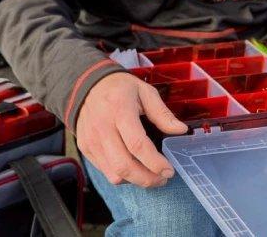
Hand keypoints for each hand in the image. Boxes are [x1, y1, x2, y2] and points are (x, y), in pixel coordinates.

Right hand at [75, 72, 187, 187]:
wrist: (87, 85)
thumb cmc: (120, 88)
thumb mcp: (145, 91)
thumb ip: (162, 113)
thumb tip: (181, 130)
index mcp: (119, 110)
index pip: (137, 144)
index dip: (155, 162)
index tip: (169, 170)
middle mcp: (102, 128)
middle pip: (124, 166)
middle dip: (147, 179)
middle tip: (163, 178)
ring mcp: (91, 140)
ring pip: (114, 174)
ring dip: (136, 180)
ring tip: (150, 175)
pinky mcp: (85, 148)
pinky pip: (105, 171)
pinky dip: (122, 175)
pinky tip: (134, 167)